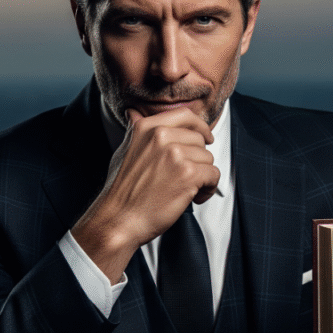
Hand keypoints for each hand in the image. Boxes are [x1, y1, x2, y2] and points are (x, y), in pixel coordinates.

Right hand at [71, 107, 220, 282]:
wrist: (119, 219)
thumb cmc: (122, 190)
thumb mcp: (125, 150)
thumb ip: (136, 130)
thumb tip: (135, 113)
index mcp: (147, 127)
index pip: (185, 115)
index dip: (200, 126)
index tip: (205, 137)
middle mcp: (161, 136)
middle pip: (199, 140)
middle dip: (197, 159)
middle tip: (185, 177)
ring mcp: (176, 154)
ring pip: (208, 158)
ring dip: (203, 176)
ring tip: (187, 189)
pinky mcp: (188, 174)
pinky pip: (214, 174)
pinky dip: (208, 188)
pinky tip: (195, 197)